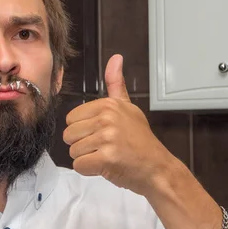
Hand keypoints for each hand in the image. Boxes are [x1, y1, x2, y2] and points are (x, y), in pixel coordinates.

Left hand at [63, 54, 176, 195]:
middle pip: (69, 135)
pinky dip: (89, 170)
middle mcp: (107, 118)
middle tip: (104, 147)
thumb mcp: (128, 108)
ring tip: (107, 156)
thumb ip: (116, 84)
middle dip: (82, 145)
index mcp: (108, 105)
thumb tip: (116, 58)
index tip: (102, 135)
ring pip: (73, 151)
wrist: (158, 168)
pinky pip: (79, 165)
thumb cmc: (140, 141)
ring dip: (87, 159)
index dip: (83, 130)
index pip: (71, 118)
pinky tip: (106, 166)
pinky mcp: (106, 158)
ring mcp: (107, 138)